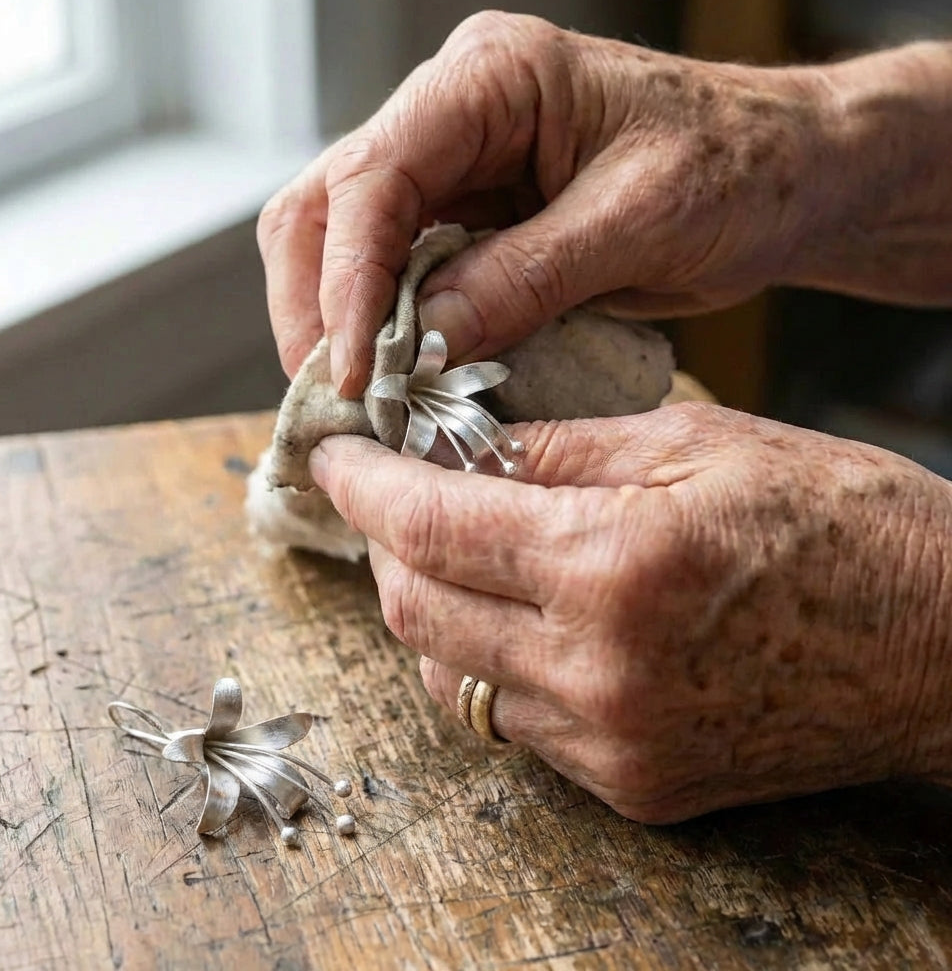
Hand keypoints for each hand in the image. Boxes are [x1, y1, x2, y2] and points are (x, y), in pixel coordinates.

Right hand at [259, 11, 841, 395]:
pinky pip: (399, 274)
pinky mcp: (470, 219)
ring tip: (360, 398)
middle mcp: (452, 114)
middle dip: (317, 304)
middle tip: (335, 395)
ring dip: (340, 322)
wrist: (784, 177)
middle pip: (327, 204)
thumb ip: (525, 277)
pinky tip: (398, 377)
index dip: (347, 279)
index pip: (373, 176)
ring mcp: (455, 167)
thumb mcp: (637, 223)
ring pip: (345, 241)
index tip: (352, 371)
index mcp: (490, 78)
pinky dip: (385, 329)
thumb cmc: (736, 170)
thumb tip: (421, 341)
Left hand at [309, 405, 951, 821]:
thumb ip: (558, 449)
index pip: (430, 525)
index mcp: (612, 563)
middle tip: (393, 495)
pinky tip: (514, 615)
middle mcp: (596, 669)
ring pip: (450, 676)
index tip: (335, 456)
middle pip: (414, 612)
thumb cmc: (838, 521)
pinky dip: (487, 662)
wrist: (943, 646)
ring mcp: (612, 742)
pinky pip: (512, 723)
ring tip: (453, 550)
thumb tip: (460, 449)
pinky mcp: (633, 784)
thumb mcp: (694, 442)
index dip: (364, 486)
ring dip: (428, 607)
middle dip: (384, 545)